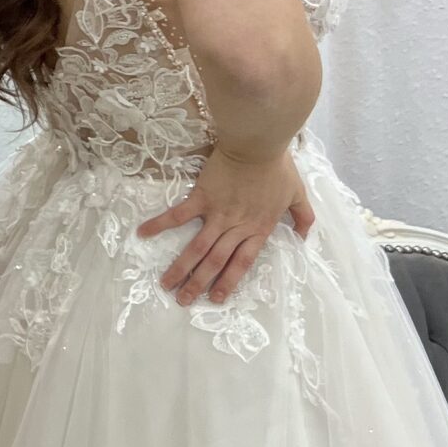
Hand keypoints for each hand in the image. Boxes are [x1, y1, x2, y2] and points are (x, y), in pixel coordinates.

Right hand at [138, 148, 314, 305]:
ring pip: (197, 248)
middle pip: (215, 262)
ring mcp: (217, 214)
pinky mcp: (201, 198)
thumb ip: (303, 218)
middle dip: (198, 283)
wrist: (258, 145)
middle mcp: (236, 227)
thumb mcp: (298, 195)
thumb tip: (304, 236)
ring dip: (181, 267)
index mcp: (258, 229)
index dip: (228, 283)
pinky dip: (160, 224)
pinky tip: (143, 233)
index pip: (241, 264)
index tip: (214, 299)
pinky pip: (178, 215)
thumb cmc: (278, 168)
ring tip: (166, 284)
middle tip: (183, 301)